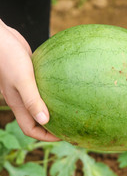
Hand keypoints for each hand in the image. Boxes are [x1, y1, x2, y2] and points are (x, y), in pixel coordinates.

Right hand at [0, 20, 58, 140]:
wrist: (1, 38)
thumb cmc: (8, 58)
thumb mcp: (22, 80)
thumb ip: (32, 100)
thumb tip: (46, 120)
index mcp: (17, 103)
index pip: (30, 129)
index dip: (45, 137)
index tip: (63, 136)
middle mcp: (21, 98)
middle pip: (36, 119)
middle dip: (51, 126)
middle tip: (70, 125)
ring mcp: (25, 86)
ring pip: (40, 103)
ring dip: (53, 108)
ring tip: (70, 107)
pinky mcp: (30, 75)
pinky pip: (43, 87)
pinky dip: (53, 90)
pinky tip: (66, 84)